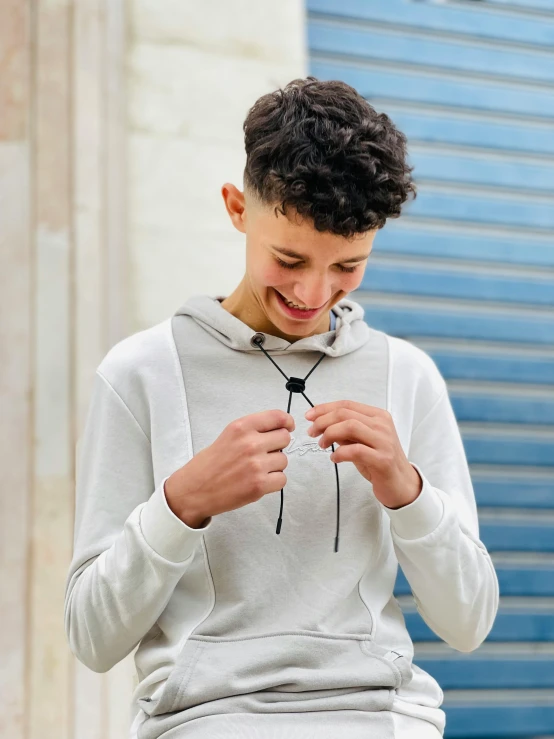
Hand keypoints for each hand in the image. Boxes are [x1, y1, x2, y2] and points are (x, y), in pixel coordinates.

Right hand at [164, 409, 294, 526]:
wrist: (194, 489)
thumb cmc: (210, 464)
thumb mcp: (228, 435)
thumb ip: (252, 430)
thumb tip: (280, 429)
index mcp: (241, 427)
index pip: (278, 417)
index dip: (286, 422)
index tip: (288, 426)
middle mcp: (250, 443)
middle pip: (285, 438)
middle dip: (277, 445)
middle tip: (264, 453)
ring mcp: (256, 465)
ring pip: (284, 460)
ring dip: (274, 465)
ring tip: (256, 470)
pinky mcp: (259, 485)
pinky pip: (282, 479)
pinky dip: (273, 482)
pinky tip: (258, 481)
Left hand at [305, 400, 421, 509]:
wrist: (401, 484)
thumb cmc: (380, 461)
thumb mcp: (361, 441)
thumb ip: (345, 430)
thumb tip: (322, 423)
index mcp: (378, 416)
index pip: (347, 404)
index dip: (324, 408)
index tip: (309, 415)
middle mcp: (383, 425)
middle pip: (345, 414)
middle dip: (323, 421)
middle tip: (312, 432)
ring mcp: (384, 441)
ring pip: (350, 426)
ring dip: (329, 434)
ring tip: (323, 444)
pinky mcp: (383, 459)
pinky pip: (355, 450)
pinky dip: (340, 453)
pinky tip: (334, 458)